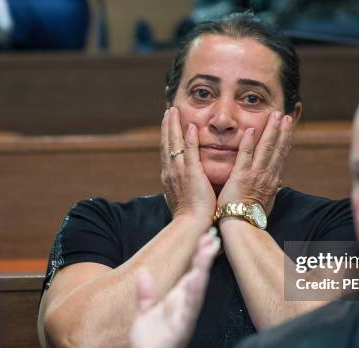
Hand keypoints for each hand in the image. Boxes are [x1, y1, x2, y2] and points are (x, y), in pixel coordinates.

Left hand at [130, 229, 219, 347]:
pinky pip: (188, 310)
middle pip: (197, 276)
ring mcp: (185, 317)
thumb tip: (144, 272)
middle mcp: (184, 305)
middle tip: (212, 236)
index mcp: (177, 300)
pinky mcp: (181, 330)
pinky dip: (193, 295)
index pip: (190, 272)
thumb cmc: (150, 344)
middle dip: (204, 256)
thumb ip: (145, 293)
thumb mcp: (143, 312)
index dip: (198, 254)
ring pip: (196, 289)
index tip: (206, 235)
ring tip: (208, 251)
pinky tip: (197, 282)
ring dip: (202, 270)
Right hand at [161, 107, 216, 221]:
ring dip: (174, 126)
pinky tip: (190, 126)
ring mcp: (179, 172)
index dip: (166, 138)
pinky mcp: (191, 174)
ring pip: (174, 144)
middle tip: (169, 111)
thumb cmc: (190, 217)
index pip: (166, 153)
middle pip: (166, 144)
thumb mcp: (183, 199)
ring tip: (174, 111)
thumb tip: (183, 186)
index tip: (167, 125)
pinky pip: (189, 152)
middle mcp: (170, 172)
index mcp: (169, 178)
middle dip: (167, 126)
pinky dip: (189, 138)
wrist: (191, 225)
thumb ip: (183, 188)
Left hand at [218, 111, 294, 214]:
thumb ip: (269, 191)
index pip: (280, 156)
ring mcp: (255, 175)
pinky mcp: (241, 177)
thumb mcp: (265, 203)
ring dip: (271, 130)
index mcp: (272, 181)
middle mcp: (267, 175)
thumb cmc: (250, 218)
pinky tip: (250, 130)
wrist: (242, 227)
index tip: (288, 128)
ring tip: (276, 116)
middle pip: (278, 149)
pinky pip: (245, 156)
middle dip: (283, 130)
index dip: (285, 140)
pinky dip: (248, 143)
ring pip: (266, 148)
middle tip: (287, 115)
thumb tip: (275, 186)